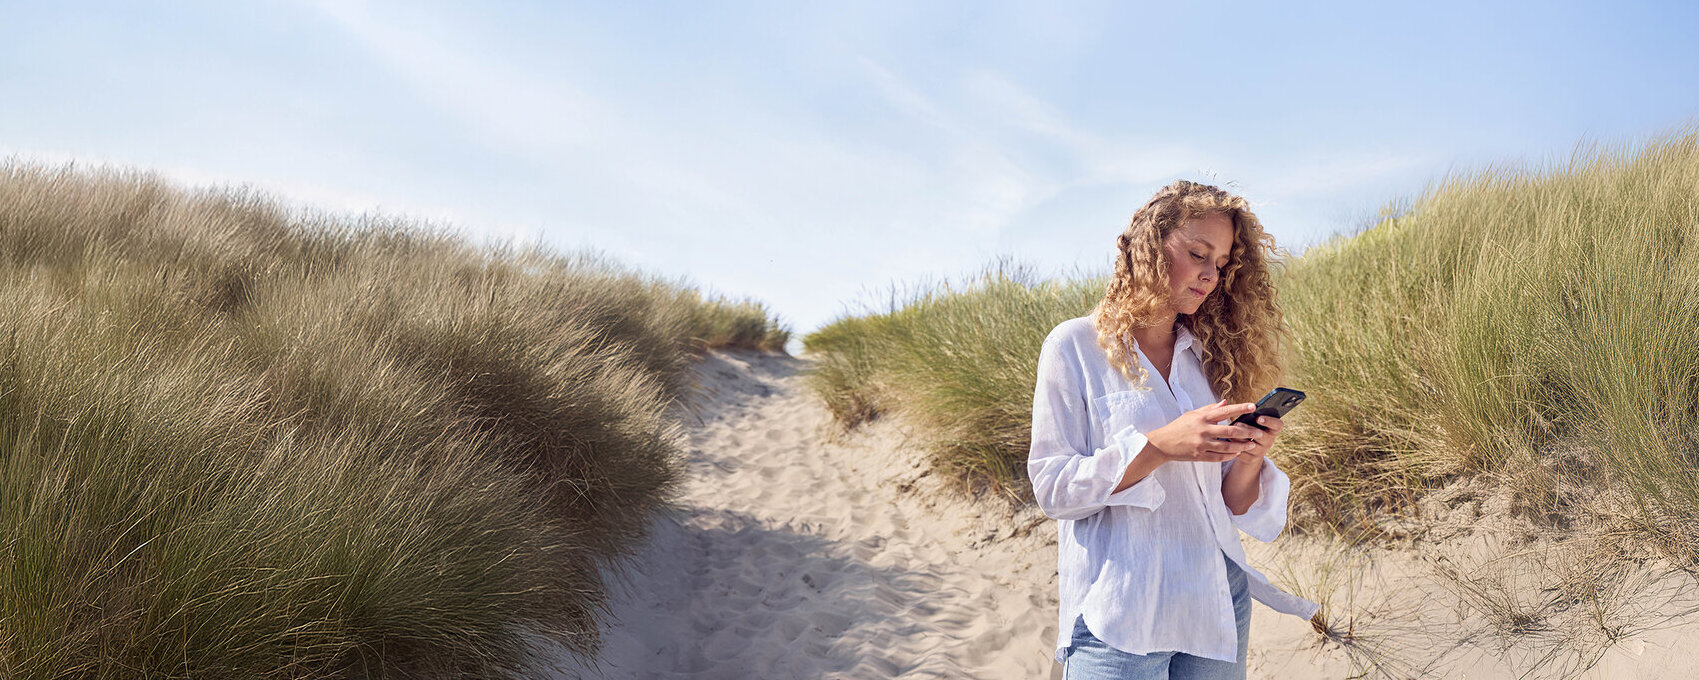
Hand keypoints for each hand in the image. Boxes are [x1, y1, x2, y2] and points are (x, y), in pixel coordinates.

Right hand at [1146, 400, 1263, 462]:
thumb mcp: (1192, 414)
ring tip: (1252, 445)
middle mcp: (1203, 430)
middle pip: (1231, 432)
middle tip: (1259, 432)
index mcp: (1202, 417)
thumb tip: (1225, 402)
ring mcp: (1201, 444)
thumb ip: (1209, 409)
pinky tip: (1237, 453)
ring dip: (1242, 446)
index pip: (1225, 411)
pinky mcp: (1199, 456)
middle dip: (1247, 432)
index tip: (1253, 406)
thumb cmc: (1179, 427)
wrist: (1162, 444)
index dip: (1240, 408)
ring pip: (1227, 447)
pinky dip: (1230, 456)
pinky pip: (1219, 457)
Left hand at [1228, 413, 1284, 462]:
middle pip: (1262, 436)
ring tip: (1229, 433)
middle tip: (1237, 424)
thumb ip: (1247, 414)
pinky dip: (1235, 448)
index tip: (1258, 418)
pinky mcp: (1252, 459)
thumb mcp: (1251, 421)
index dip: (1270, 421)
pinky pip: (1243, 454)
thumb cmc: (1249, 428)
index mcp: (1272, 429)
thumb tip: (1230, 403)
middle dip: (1249, 429)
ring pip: (1251, 446)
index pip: (1278, 425)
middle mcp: (1270, 441)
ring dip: (1239, 439)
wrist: (1248, 449)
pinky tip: (1228, 443)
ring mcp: (1262, 451)